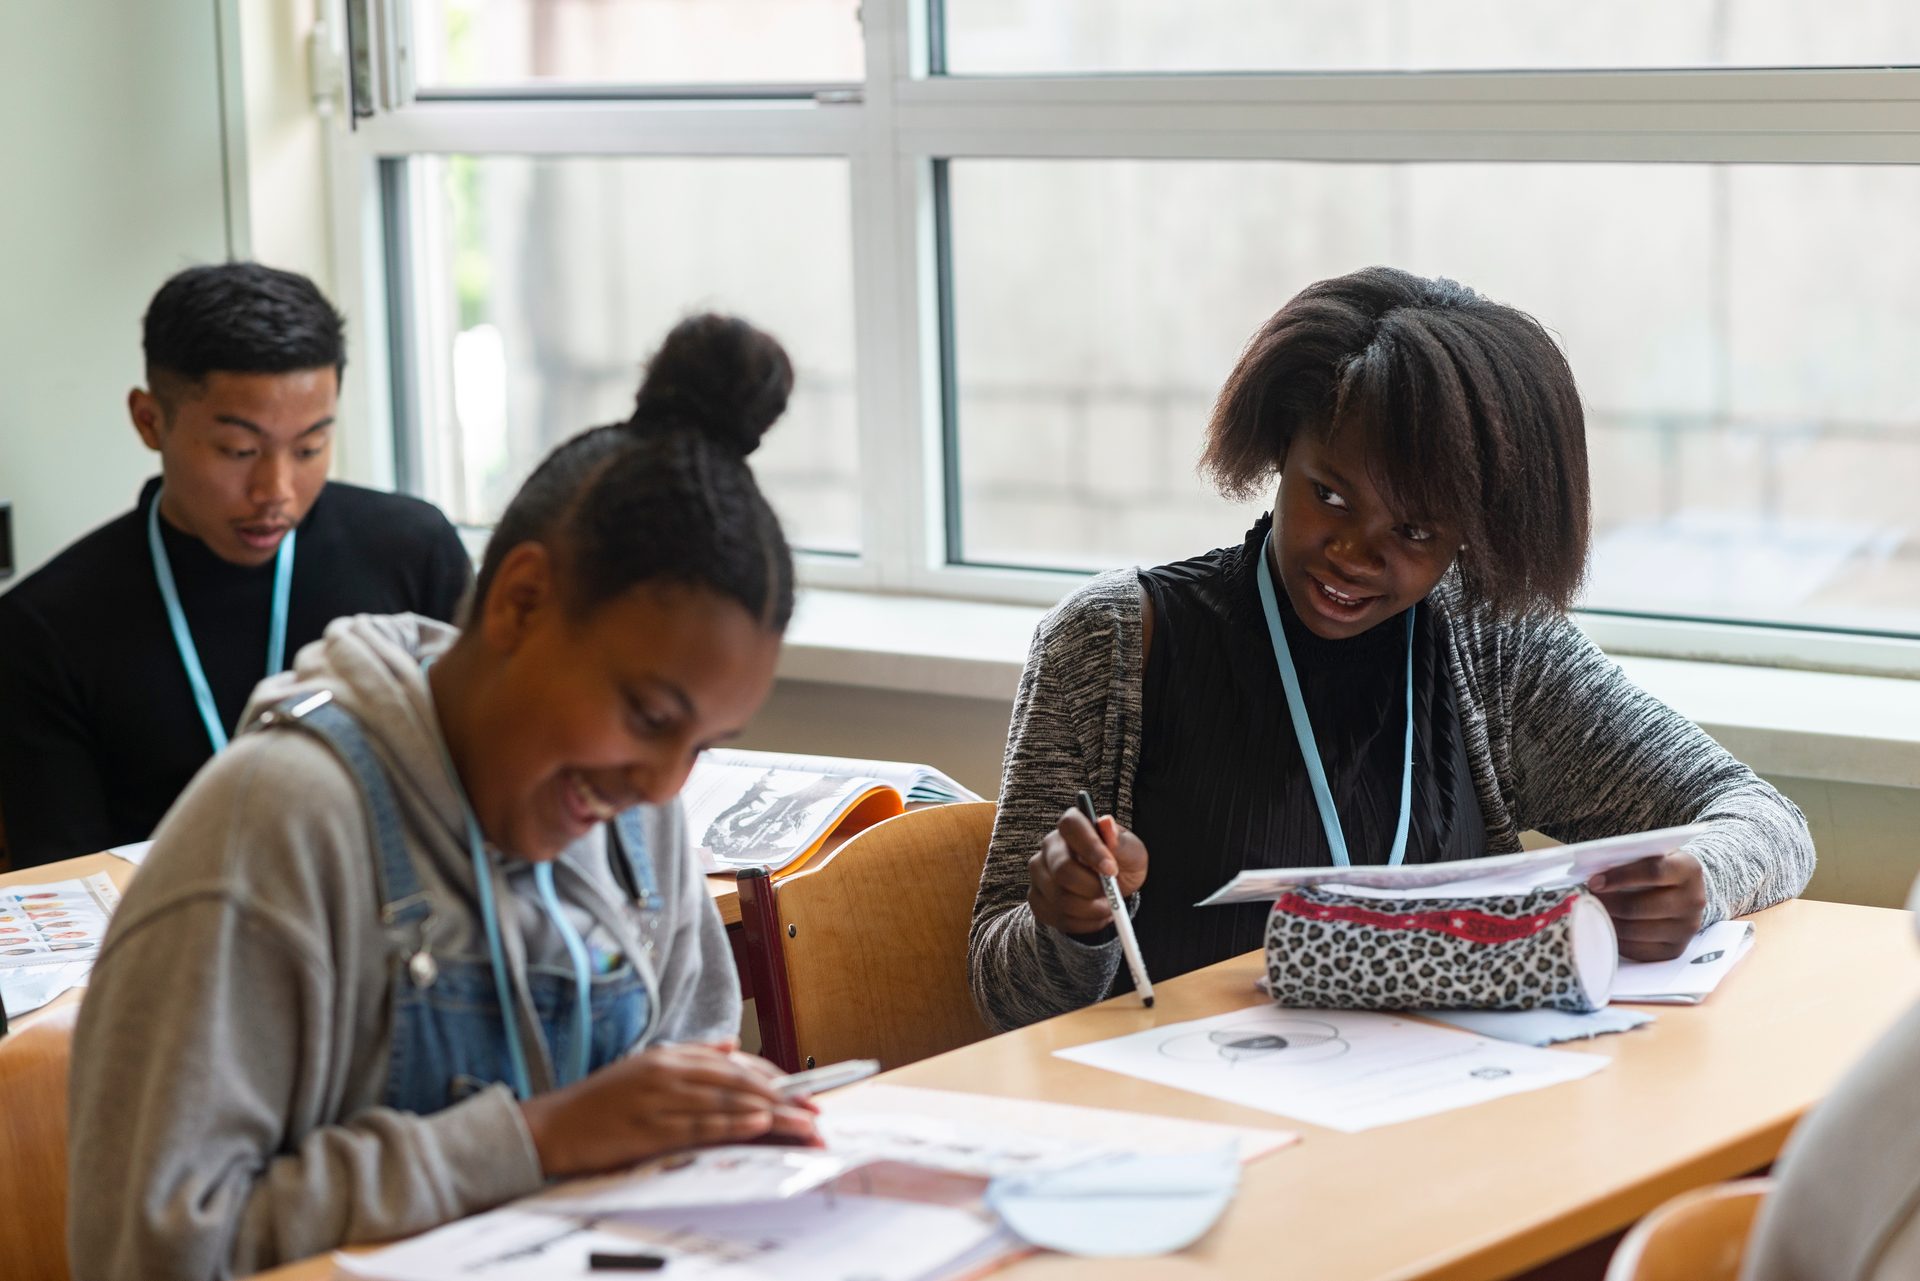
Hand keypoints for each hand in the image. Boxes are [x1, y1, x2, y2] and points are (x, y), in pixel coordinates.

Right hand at [519, 1043, 819, 1179]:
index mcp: (671, 1056)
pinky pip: (700, 1126)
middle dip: (782, 1097)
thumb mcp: (646, 1066)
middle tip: (815, 1111)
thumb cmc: (603, 1101)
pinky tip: (758, 1125)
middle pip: (737, 1082)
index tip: (801, 1091)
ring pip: (725, 1103)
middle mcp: (669, 1072)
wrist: (555, 1126)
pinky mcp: (650, 1128)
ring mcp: (659, 1099)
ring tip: (801, 1123)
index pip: (733, 1063)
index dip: (771, 1077)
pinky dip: (733, 1124)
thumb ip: (692, 1054)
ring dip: (769, 1113)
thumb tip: (731, 1044)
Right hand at [1027, 804, 1148, 935]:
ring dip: (1090, 910)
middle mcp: (1050, 845)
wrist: (1111, 889)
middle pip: (1062, 869)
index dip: (1090, 848)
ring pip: (1059, 898)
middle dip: (1092, 889)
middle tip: (1111, 896)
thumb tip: (1107, 824)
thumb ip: (1121, 842)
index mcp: (1073, 825)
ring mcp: (1039, 871)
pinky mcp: (1036, 897)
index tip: (1111, 869)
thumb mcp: (1133, 853)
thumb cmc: (1121, 865)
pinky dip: (1081, 924)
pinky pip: (1055, 916)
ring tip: (1106, 906)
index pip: (1071, 826)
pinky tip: (1092, 916)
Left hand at [1589, 851, 1706, 960]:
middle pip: (1640, 906)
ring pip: (1636, 930)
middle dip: (1607, 903)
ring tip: (1592, 913)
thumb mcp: (1653, 855)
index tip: (1593, 881)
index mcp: (1688, 869)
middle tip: (1587, 899)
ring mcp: (1686, 928)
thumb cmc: (1660, 869)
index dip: (1619, 877)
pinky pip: (1639, 950)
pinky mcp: (1676, 949)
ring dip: (1608, 922)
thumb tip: (1595, 876)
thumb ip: (1631, 860)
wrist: (1688, 892)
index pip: (1652, 872)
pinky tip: (1606, 928)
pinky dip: (1617, 940)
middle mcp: (1693, 900)